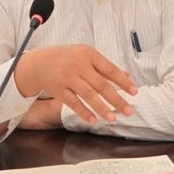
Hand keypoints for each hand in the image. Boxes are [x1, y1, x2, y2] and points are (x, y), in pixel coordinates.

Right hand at [14, 44, 136, 123]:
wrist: (39, 62)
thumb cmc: (68, 58)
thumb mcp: (85, 55)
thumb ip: (104, 66)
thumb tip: (126, 76)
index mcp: (88, 54)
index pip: (110, 69)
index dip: (123, 81)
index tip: (134, 92)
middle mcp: (78, 65)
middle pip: (101, 84)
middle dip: (116, 99)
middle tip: (128, 111)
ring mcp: (67, 77)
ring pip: (88, 95)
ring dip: (102, 108)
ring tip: (113, 118)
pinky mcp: (58, 89)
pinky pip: (73, 103)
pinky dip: (84, 112)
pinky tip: (94, 119)